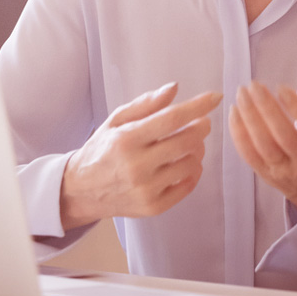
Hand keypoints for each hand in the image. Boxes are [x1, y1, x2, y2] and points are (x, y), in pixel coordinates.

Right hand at [60, 83, 220, 228]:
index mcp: (126, 139)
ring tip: (189, 144)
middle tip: (202, 123)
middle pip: (187, 141)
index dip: (197, 106)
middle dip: (202, 127)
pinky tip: (185, 163)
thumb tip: (174, 88)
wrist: (80, 191)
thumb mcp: (116, 121)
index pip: (171, 119)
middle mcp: (136, 165)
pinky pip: (188, 186)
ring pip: (191, 163)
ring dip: (198, 150)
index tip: (215, 97)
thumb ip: (146, 104)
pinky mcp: (152, 207)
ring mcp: (145, 189)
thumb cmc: (102, 149)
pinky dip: (193, 171)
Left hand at [229, 82, 296, 214]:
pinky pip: (248, 154)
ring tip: (241, 95)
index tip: (280, 87)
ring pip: (262, 144)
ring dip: (248, 117)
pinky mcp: (266, 176)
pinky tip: (234, 114)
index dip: (294, 106)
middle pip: (282, 134)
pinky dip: (238, 133)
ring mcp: (284, 171)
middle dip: (265, 107)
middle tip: (254, 86)